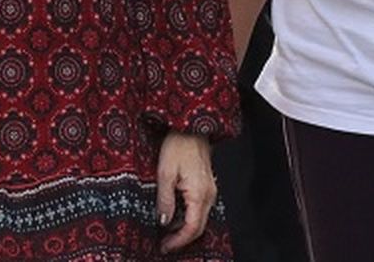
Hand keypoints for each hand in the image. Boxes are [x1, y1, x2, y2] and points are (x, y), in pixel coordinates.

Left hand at [156, 132, 215, 253]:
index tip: (165, 246)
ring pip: (200, 219)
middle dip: (182, 239)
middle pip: (199, 228)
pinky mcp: (207, 186)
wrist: (191, 127)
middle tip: (165, 244)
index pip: (192, 228)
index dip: (179, 241)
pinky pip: (200, 209)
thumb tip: (163, 221)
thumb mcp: (165, 172)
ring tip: (167, 232)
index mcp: (199, 194)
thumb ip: (165, 200)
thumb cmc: (179, 145)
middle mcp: (209, 195)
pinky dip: (189, 217)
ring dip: (185, 228)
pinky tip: (176, 215)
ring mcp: (210, 190)